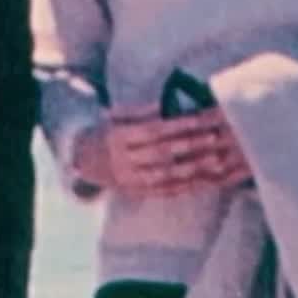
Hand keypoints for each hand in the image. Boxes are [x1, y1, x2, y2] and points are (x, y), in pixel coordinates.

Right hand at [72, 105, 251, 197]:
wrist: (81, 161)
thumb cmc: (105, 132)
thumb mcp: (114, 116)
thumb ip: (139, 111)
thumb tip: (163, 103)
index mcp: (118, 137)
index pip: (153, 131)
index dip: (177, 126)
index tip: (200, 120)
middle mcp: (123, 160)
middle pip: (162, 153)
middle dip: (191, 146)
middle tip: (215, 138)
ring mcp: (130, 180)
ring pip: (166, 175)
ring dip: (194, 169)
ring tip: (216, 161)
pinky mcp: (136, 193)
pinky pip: (164, 192)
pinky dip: (186, 186)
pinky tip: (204, 180)